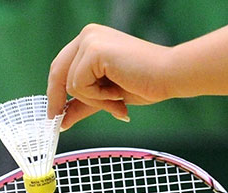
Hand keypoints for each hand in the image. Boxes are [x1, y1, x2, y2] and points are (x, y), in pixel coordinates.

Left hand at [46, 24, 174, 130]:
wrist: (171, 76)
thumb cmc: (148, 82)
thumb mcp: (108, 95)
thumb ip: (85, 103)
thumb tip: (63, 120)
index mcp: (92, 40)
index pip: (62, 66)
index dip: (56, 91)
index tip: (56, 113)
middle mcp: (88, 35)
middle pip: (58, 71)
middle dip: (59, 99)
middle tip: (60, 121)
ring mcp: (90, 40)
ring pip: (70, 83)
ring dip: (94, 100)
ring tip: (118, 101)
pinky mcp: (94, 50)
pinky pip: (80, 85)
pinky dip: (99, 98)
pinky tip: (119, 93)